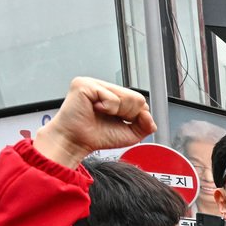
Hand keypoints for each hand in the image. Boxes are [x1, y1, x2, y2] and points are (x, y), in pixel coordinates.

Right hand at [32, 77, 155, 168]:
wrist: (76, 142)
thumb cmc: (97, 136)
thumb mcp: (129, 134)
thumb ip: (145, 125)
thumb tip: (149, 115)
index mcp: (114, 95)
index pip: (139, 100)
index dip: (135, 116)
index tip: (121, 122)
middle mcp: (105, 87)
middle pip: (137, 98)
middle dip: (128, 114)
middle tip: (109, 118)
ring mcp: (94, 83)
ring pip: (128, 97)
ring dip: (118, 112)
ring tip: (101, 114)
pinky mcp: (85, 84)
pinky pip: (111, 97)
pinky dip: (108, 108)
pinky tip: (95, 109)